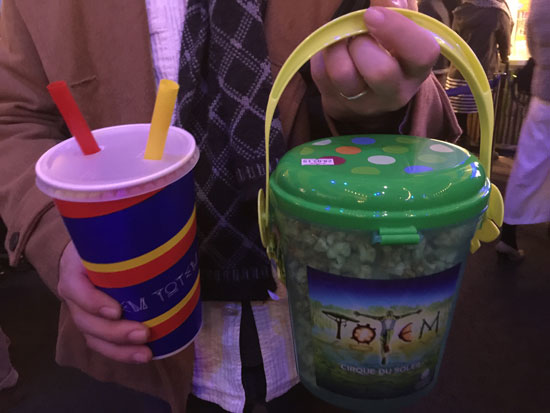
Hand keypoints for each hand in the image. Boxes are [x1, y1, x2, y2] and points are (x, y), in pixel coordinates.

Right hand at [58, 242, 151, 362]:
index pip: (76, 289)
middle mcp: (74, 295)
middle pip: (86, 321)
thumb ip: (131, 236)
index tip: (117, 310)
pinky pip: (103, 344)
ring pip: (94, 338)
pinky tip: (143, 355)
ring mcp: (82, 313)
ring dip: (120, 350)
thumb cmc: (104, 242)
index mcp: (74, 270)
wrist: (87, 252)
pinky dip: (122, 353)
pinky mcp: (94, 325)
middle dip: (115, 332)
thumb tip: (169, 234)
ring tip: (146, 353)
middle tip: (144, 333)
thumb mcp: (109, 234)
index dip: (93, 302)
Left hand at [310, 6, 439, 120]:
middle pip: (380, 71)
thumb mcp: (400, 28)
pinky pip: (321, 74)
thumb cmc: (388, 48)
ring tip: (342, 40)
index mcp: (417, 68)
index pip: (422, 53)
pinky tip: (333, 53)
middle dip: (362, 42)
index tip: (372, 13)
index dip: (398, 30)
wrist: (366, 87)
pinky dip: (321, 55)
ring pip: (343, 73)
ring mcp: (364, 102)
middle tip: (359, 33)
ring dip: (337, 47)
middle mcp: (395, 92)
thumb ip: (398, 9)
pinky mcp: (337, 103)